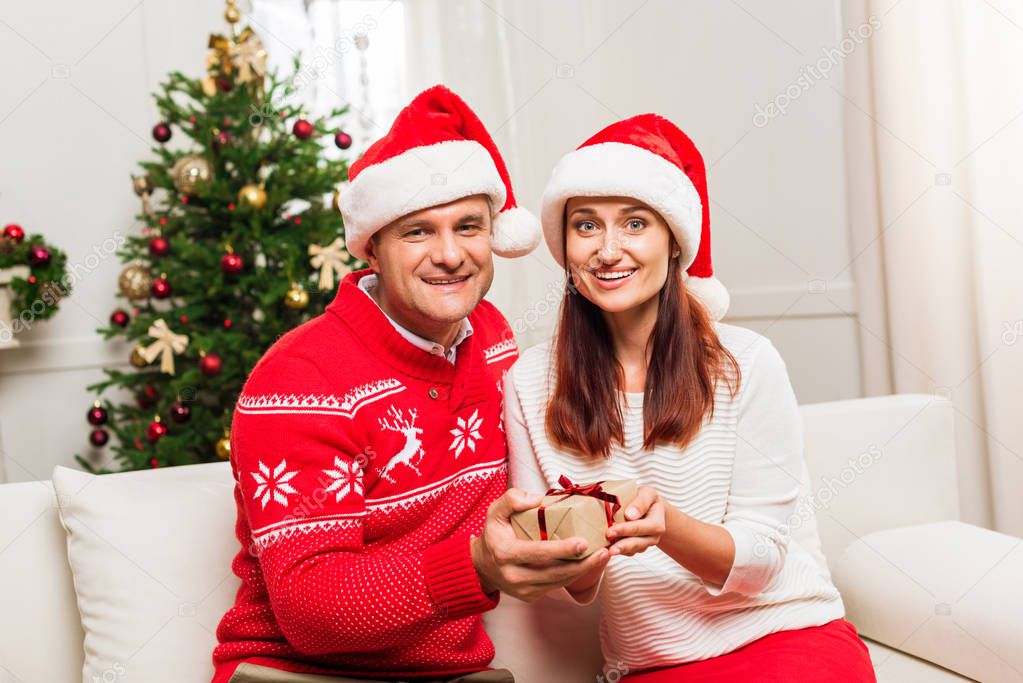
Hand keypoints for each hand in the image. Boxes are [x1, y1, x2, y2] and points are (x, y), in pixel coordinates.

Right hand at [471, 488, 610, 601]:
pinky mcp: (531, 596)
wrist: (482, 565)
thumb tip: (537, 499)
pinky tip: (588, 564)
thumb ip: (511, 499)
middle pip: (554, 573)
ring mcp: (523, 590)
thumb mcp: (494, 511)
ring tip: (603, 556)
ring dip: (584, 571)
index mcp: (505, 554)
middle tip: (604, 551)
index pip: (538, 553)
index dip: (562, 550)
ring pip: (559, 582)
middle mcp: (514, 576)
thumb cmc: (493, 534)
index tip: (583, 543)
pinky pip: (556, 586)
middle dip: (582, 564)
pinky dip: (574, 576)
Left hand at [606, 485, 665, 556]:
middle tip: (610, 549)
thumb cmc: (645, 498)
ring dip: (620, 551)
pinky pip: (629, 552)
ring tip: (608, 552)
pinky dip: (619, 552)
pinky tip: (608, 551)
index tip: (611, 531)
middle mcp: (653, 535)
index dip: (626, 530)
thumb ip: (641, 502)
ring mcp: (646, 543)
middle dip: (623, 546)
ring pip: (634, 550)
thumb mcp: (647, 493)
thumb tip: (630, 515)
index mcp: (657, 521)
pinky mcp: (637, 547)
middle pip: (639, 543)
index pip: (643, 527)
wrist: (648, 507)